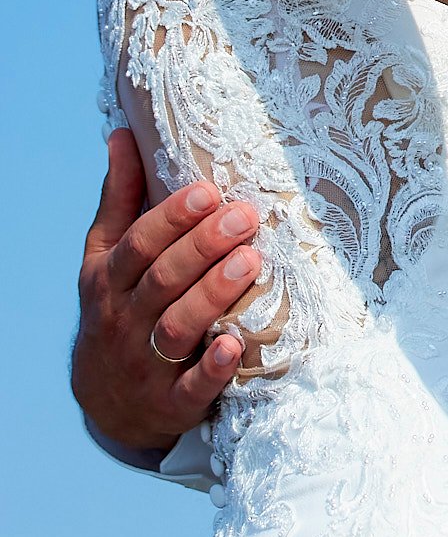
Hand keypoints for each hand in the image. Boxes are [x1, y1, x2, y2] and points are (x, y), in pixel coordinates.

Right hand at [72, 130, 261, 454]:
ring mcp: (146, 365)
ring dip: (212, 295)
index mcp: (109, 281)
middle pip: (161, 280)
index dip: (171, 218)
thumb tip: (124, 133)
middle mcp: (124, 321)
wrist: (107, 403)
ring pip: (176, 327)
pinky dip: (212, 369)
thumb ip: (120, 198)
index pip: (138, 245)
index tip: (208, 190)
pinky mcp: (172, 403)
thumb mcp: (107, 256)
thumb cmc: (118, 309)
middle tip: (245, 216)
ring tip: (250, 262)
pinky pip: (191, 388)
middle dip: (202, 247)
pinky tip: (234, 345)